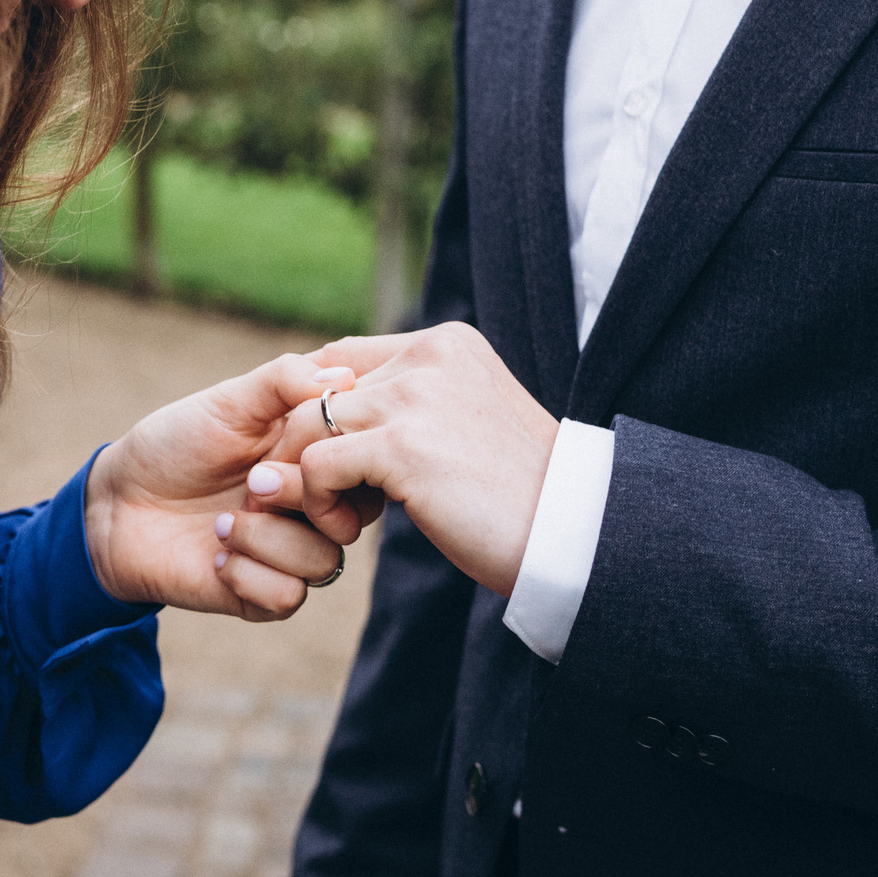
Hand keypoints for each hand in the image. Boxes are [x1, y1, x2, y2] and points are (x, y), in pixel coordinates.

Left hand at [84, 354, 371, 620]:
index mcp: (315, 457)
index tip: (286, 440)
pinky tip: (215, 557)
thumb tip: (342, 375)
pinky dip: (248, 574)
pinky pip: (288, 596)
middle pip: (355, 514)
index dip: (334, 453)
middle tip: (251, 483)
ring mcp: (290, 553)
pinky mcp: (264, 595)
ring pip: (324, 560)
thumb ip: (284, 381)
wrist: (119, 501)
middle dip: (300, 496)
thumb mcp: (227, 401)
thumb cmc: (175, 444)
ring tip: (219, 523)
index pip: (363, 460)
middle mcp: (312, 508)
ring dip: (265, 538)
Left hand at [249, 322, 557, 597]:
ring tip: (345, 518)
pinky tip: (351, 531)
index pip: (341, 358)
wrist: (573, 533)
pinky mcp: (402, 446)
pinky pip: (317, 464)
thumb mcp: (468, 423)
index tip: (331, 463)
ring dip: (309, 479)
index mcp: (445, 343)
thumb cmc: (520, 492)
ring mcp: (414, 397)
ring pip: (304, 423)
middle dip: (307, 447)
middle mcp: (427, 355)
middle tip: (337, 498)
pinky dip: (318, 502)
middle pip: (314, 389)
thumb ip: (414, 404)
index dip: (318, 410)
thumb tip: (336, 410)